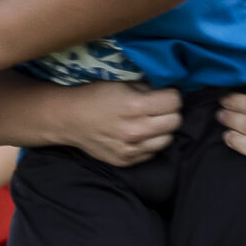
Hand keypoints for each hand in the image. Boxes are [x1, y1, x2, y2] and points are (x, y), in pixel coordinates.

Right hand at [50, 82, 182, 166]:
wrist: (69, 120)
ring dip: (162, 130)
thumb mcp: (122, 84)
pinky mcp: (127, 161)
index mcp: (135, 106)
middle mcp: (136, 130)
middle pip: (175, 122)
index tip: (165, 95)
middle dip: (170, 112)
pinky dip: (149, 143)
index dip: (172, 95)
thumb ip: (147, 89)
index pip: (175, 101)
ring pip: (167, 140)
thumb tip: (165, 93)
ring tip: (150, 123)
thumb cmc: (95, 97)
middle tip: (159, 109)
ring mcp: (132, 149)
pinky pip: (152, 152)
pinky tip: (138, 135)